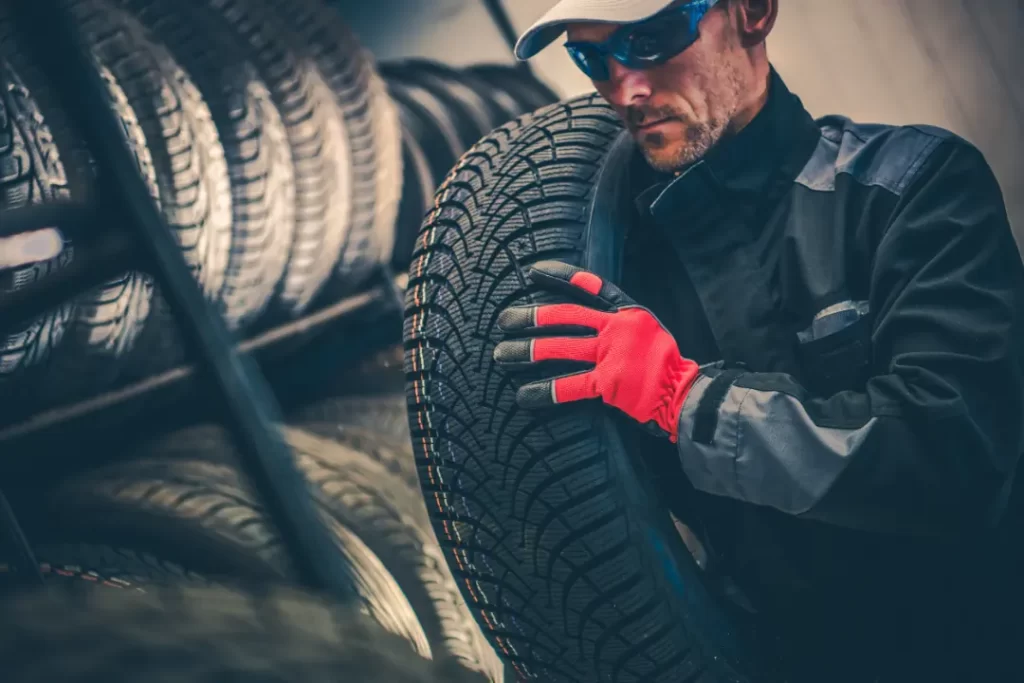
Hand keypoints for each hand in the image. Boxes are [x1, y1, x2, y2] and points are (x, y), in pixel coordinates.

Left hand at [493, 261, 698, 442]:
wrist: (686, 395)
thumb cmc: (666, 367)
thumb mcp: (648, 332)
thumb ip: (620, 325)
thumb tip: (587, 323)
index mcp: (629, 313)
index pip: (590, 287)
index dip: (560, 277)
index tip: (534, 272)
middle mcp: (619, 328)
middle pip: (565, 316)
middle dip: (531, 317)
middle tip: (505, 319)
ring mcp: (613, 355)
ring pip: (560, 347)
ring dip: (528, 350)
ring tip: (502, 354)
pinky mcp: (609, 383)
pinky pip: (569, 385)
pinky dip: (544, 391)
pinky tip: (524, 395)